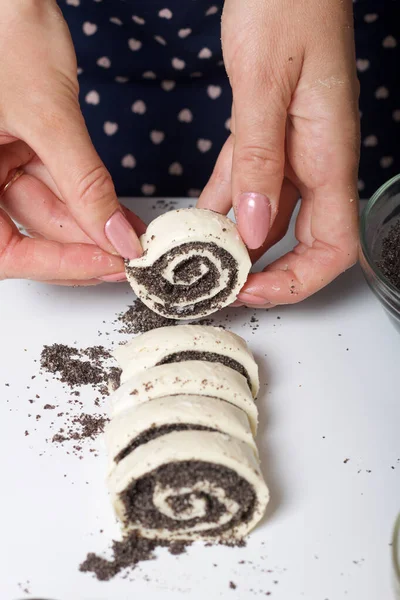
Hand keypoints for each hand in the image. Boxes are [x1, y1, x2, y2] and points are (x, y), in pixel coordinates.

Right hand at [0, 1, 143, 284]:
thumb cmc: (4, 25)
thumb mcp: (49, 114)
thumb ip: (84, 183)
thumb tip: (117, 237)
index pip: (4, 252)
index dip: (55, 265)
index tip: (105, 265)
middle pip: (29, 232)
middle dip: (83, 245)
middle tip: (127, 256)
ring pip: (48, 211)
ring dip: (94, 224)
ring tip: (135, 235)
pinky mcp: (19, 147)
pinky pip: (55, 184)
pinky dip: (89, 197)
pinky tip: (120, 213)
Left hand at [198, 0, 359, 305]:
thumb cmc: (288, 5)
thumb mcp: (264, 83)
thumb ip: (261, 158)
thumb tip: (255, 228)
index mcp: (329, 156)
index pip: (334, 247)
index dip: (298, 281)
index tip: (253, 289)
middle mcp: (316, 162)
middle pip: (304, 242)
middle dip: (267, 273)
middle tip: (222, 286)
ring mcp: (295, 151)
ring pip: (272, 217)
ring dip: (241, 243)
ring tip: (200, 260)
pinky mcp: (271, 135)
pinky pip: (250, 183)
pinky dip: (226, 204)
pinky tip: (198, 216)